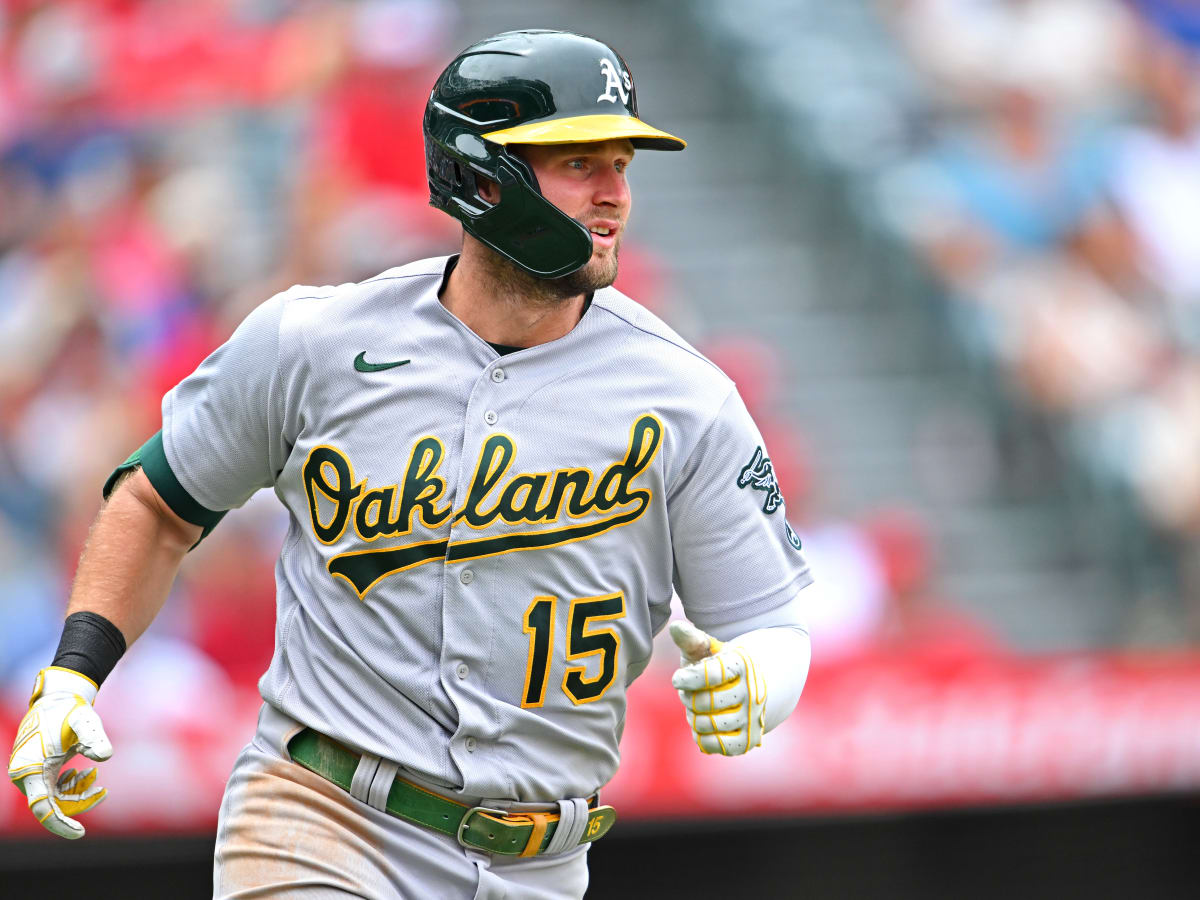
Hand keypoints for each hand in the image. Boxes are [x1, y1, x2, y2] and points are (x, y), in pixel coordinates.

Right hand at [8, 667, 112, 838]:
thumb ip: (94, 737)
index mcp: (30, 769)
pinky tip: (86, 774)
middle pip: (53, 805)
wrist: (59, 698)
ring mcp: (31, 774)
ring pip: (55, 798)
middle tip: (104, 792)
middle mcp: (26, 775)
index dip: (59, 823)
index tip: (81, 833)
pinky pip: (54, 790)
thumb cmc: (70, 709)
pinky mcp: (39, 771)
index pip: (41, 807)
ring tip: (94, 775)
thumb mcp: (85, 722)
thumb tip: (105, 755)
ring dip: (77, 793)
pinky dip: (72, 786)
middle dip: (79, 802)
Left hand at [669, 621, 766, 755]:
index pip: (710, 675)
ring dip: (693, 717)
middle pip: (705, 702)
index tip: (677, 679)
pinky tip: (702, 725)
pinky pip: (719, 746)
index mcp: (744, 665)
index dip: (687, 678)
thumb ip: (693, 639)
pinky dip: (703, 738)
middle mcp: (753, 692)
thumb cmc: (727, 664)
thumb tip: (674, 627)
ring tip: (695, 708)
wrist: (765, 684)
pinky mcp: (750, 740)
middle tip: (688, 693)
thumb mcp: (712, 648)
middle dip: (688, 697)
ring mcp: (753, 717)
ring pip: (708, 724)